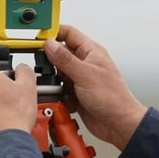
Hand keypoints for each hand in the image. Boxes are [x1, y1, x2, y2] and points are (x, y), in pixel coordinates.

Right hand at [43, 25, 146, 150]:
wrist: (118, 124)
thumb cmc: (113, 98)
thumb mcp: (85, 74)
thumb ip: (65, 59)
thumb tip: (49, 44)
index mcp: (90, 51)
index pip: (68, 33)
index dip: (53, 33)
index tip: (39, 38)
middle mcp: (84, 63)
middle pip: (59, 54)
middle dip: (50, 62)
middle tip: (45, 68)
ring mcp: (79, 78)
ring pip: (57, 73)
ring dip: (55, 81)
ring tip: (59, 87)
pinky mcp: (75, 93)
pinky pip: (59, 89)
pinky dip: (58, 94)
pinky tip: (65, 98)